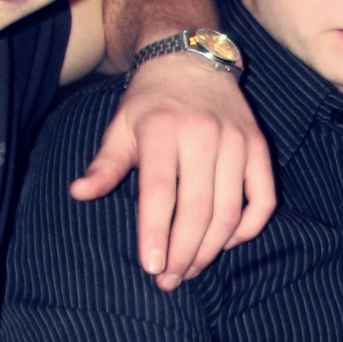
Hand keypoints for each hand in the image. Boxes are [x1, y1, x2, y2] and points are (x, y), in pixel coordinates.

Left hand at [69, 56, 275, 287]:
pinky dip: (248, 228)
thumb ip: (104, 165)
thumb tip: (78, 193)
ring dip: (211, 249)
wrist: (191, 60)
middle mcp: (203, 134)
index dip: (156, 233)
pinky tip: (227, 242)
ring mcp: (236, 141)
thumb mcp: (120, 127)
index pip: (160, 192)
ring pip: (229, 210)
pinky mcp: (258, 147)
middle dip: (183, 253)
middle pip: (197, 209)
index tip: (152, 268)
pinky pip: (263, 198)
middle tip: (170, 281)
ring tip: (191, 269)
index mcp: (162, 130)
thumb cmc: (150, 102)